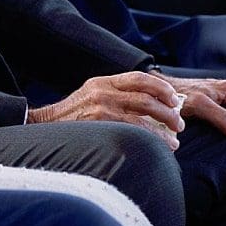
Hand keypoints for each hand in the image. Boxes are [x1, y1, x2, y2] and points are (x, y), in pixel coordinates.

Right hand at [30, 70, 188, 146]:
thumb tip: (149, 109)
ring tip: (176, 139)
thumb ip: (114, 98)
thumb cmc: (71, 120)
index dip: (160, 86)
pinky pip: (136, 130)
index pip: (138, 77)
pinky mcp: (100, 124)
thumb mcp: (91, 99)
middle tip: (179, 123)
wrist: (45, 129)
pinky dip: (154, 139)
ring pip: (144, 113)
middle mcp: (102, 91)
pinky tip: (163, 147)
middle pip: (145, 95)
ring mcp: (101, 108)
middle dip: (168, 110)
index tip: (173, 98)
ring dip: (165, 127)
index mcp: (102, 81)